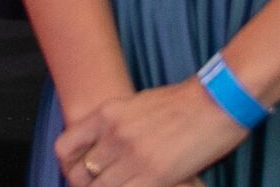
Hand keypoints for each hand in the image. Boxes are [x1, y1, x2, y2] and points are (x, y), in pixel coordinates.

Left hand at [55, 80, 242, 186]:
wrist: (214, 101)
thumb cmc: (181, 102)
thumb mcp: (136, 105)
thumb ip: (116, 125)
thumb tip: (106, 146)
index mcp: (105, 115)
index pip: (64, 147)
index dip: (68, 166)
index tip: (80, 172)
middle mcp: (113, 135)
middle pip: (83, 175)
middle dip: (90, 185)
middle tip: (105, 183)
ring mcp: (133, 156)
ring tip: (126, 184)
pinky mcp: (155, 175)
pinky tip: (140, 186)